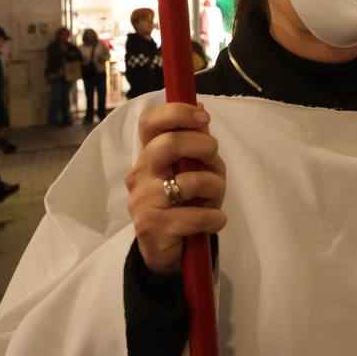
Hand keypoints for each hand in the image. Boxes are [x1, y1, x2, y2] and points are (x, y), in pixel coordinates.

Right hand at [126, 103, 226, 275]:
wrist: (172, 249)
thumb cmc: (187, 201)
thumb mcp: (196, 168)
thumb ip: (197, 142)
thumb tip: (200, 107)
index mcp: (150, 154)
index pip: (150, 122)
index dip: (176, 113)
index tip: (204, 118)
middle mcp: (141, 174)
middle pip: (168, 144)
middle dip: (202, 146)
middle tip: (213, 158)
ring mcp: (142, 201)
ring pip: (189, 182)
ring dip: (214, 187)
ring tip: (214, 199)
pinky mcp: (152, 227)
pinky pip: (196, 216)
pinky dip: (215, 218)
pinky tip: (214, 221)